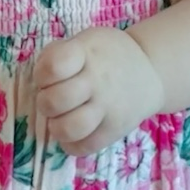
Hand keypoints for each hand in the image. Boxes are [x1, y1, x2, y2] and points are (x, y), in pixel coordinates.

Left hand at [34, 28, 163, 154]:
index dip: (42, 74)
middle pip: (55, 100)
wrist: (149, 70)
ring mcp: (107, 108)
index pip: (53, 66)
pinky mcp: (114, 130)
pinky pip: (84, 147)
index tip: (48, 76)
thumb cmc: (105, 56)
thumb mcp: (84, 41)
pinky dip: (71, 144)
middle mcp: (97, 81)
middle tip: (53, 100)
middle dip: (45, 102)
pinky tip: (73, 132)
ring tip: (61, 119)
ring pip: (69, 128)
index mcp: (86, 54)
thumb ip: (58, 55)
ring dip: (56, 126)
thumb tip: (40, 81)